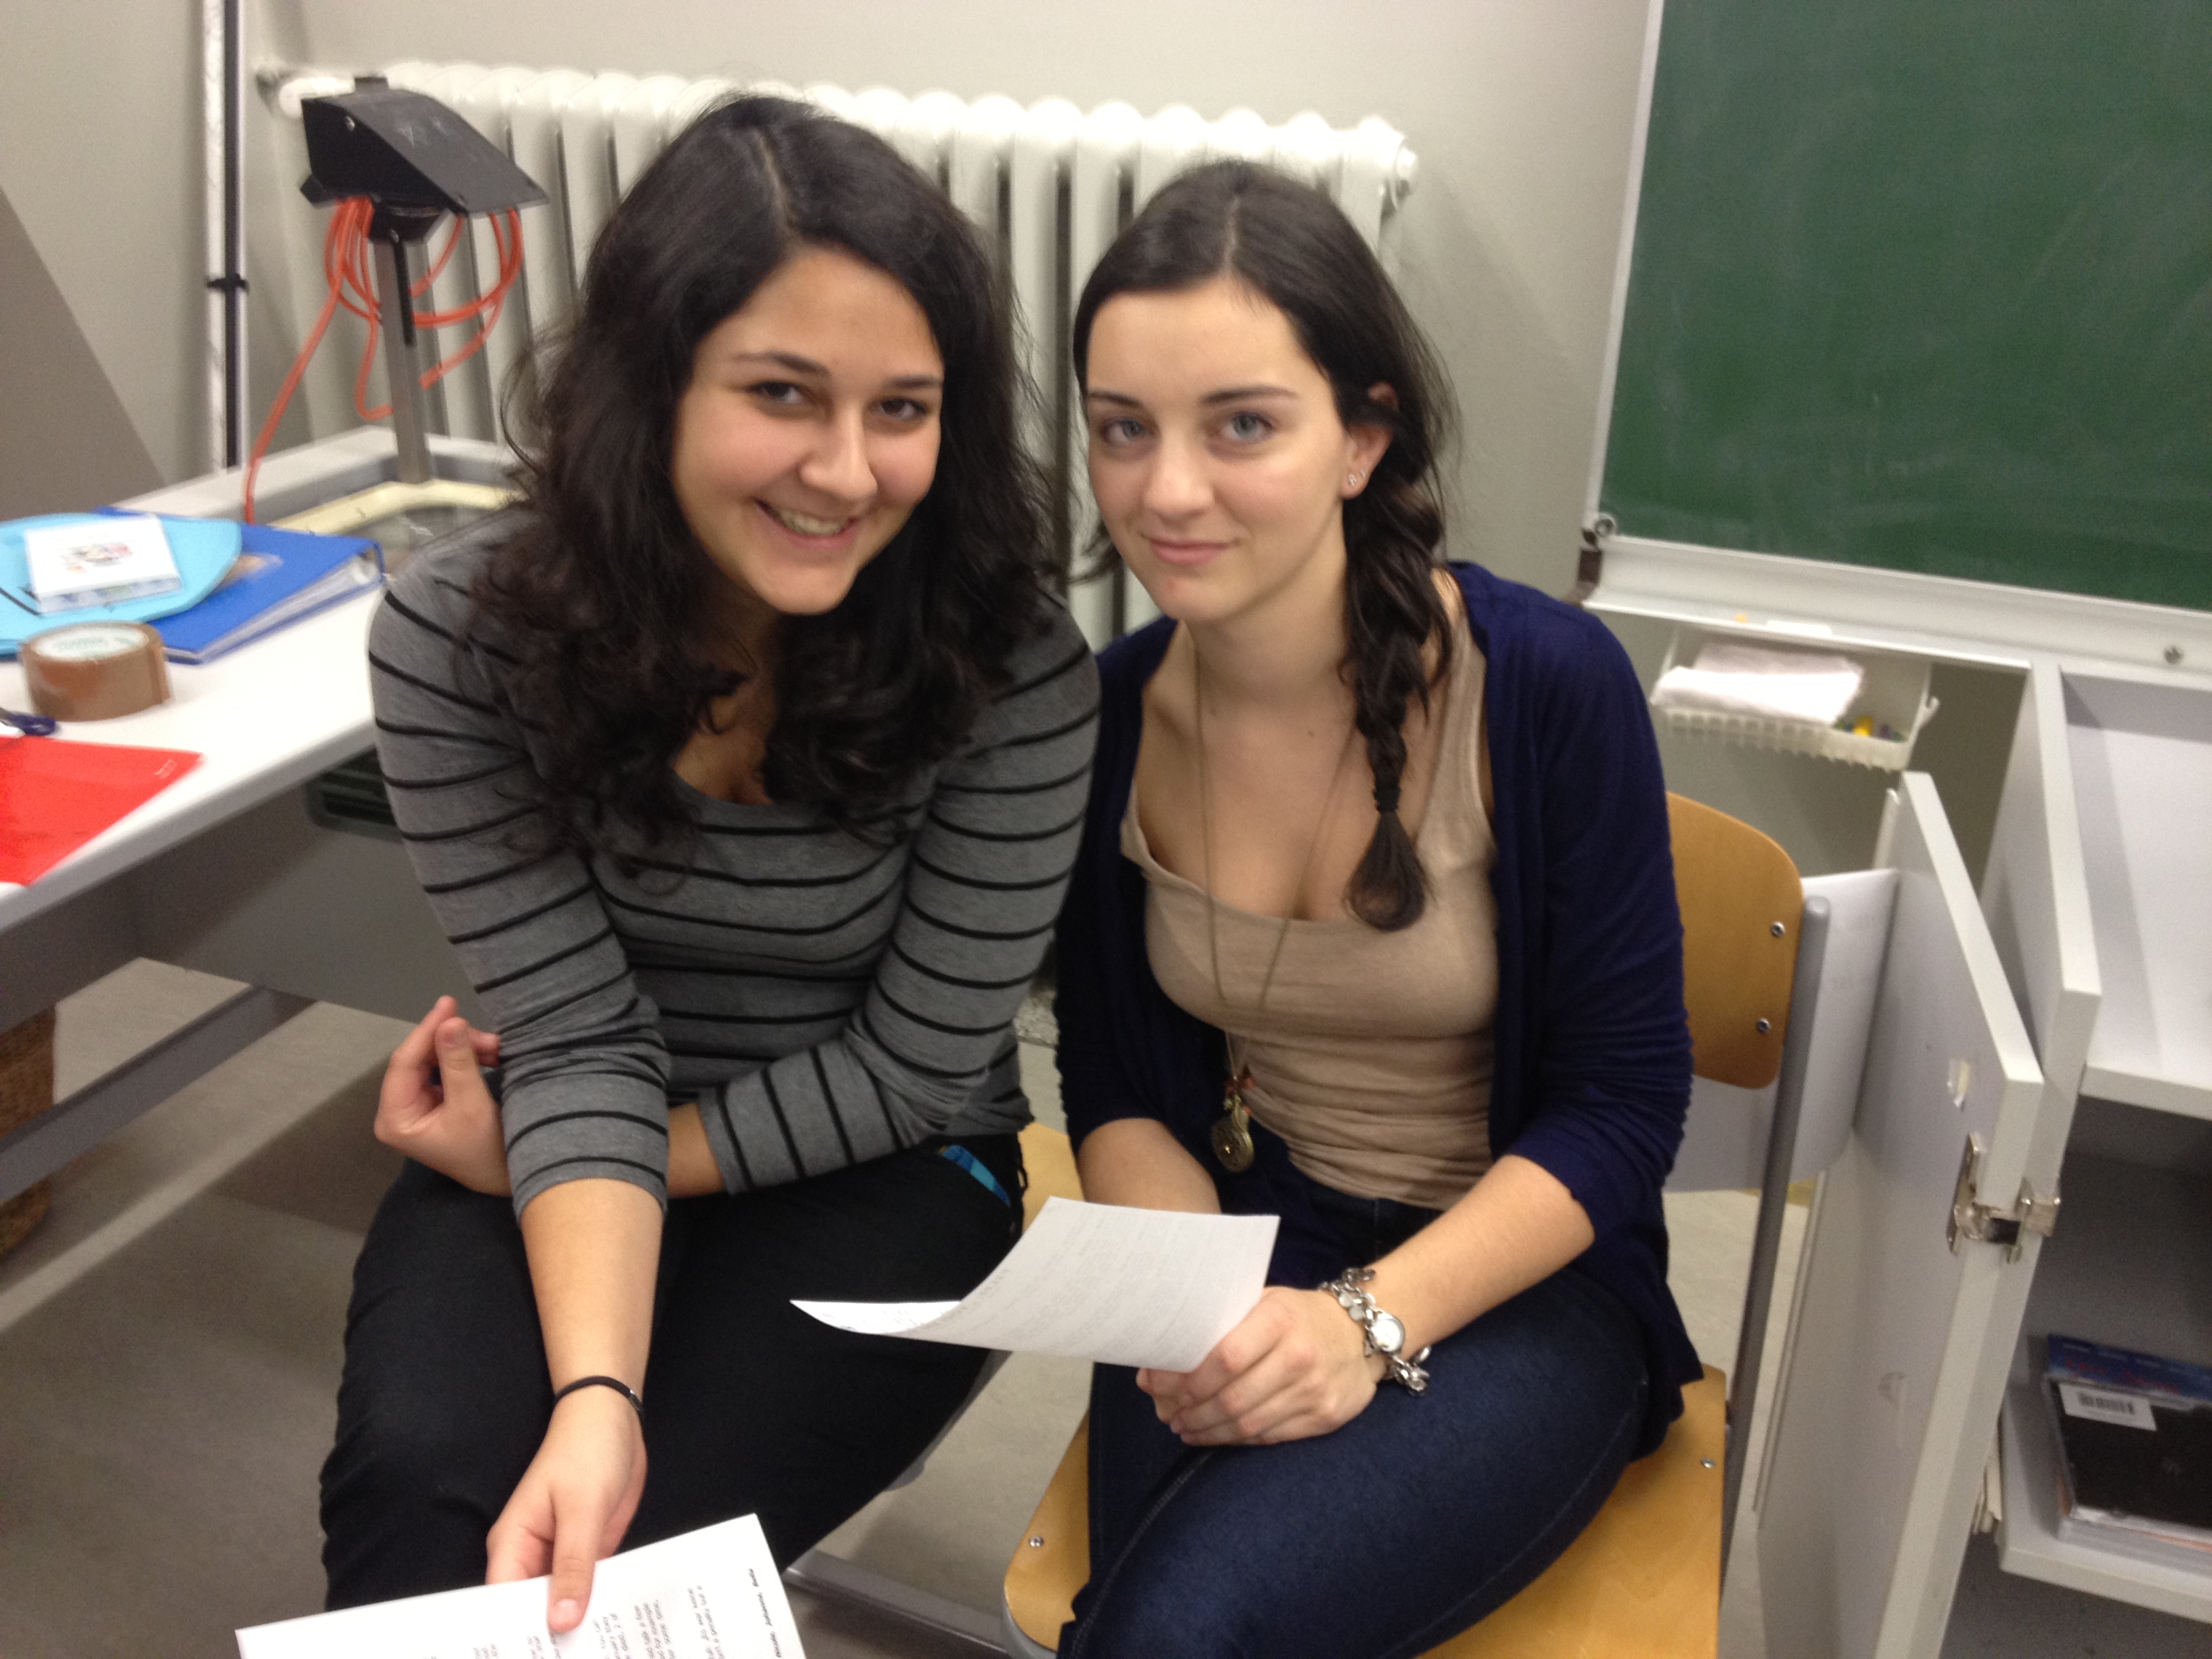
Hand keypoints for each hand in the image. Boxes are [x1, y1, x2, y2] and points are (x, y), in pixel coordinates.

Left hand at [375, 995, 509, 1193]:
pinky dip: (469, 1059)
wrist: (510, 1177)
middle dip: (454, 1043)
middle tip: (489, 1037)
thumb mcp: (471, 1105)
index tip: (448, 1004)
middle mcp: (399, 1110)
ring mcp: (418, 1106)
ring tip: (497, 1048)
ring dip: (466, 1050)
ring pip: (436, 1061)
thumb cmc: (487, 1150)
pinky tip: (491, 1054)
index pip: (404, 1063)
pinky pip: (447, 1070)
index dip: (426, 1031)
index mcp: (395, 1118)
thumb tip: (450, 1021)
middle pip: (420, 1060)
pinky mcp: (436, 1103)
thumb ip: (458, 1062)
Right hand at [486, 1384, 648, 1631]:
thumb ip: (573, 1566)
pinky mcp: (589, 1554)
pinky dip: (600, 1606)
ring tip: (602, 1653)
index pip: (502, 1605)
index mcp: (512, 1545)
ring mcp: (561, 1558)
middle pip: (532, 1611)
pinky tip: (619, 1630)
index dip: (514, 1637)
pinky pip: (590, 1589)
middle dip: (549, 1638)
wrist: (614, 1419)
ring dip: (579, 1627)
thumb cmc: (586, 1453)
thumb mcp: (581, 1509)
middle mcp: (531, 1558)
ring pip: (563, 1604)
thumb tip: (561, 1623)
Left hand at [1139, 1286, 1383, 1446]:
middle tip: (1168, 1415)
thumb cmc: (1296, 1316)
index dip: (1188, 1379)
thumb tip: (1158, 1360)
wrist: (1360, 1334)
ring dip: (1209, 1431)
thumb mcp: (1264, 1302)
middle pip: (1233, 1397)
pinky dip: (1237, 1440)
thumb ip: (1220, 1324)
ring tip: (1185, 1428)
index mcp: (1279, 1319)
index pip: (1225, 1357)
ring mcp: (1315, 1390)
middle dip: (1192, 1412)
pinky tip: (1216, 1435)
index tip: (1157, 1386)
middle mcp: (1299, 1355)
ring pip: (1248, 1423)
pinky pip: (1269, 1436)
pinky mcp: (1325, 1417)